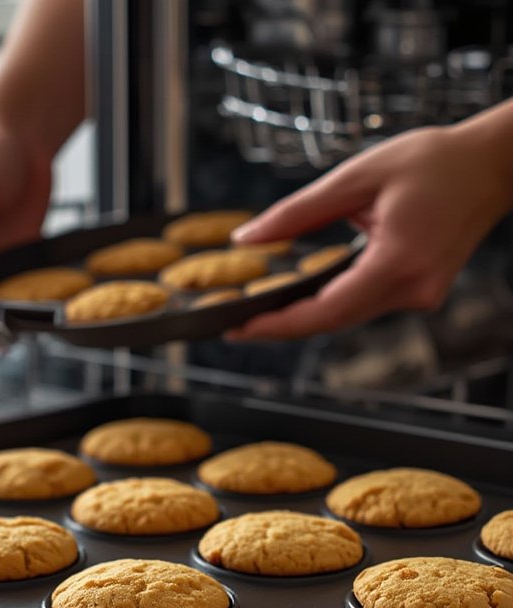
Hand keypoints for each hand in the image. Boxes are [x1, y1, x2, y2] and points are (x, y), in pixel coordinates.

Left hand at [226, 120, 512, 340]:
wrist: (492, 165)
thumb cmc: (433, 161)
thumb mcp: (356, 177)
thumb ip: (298, 212)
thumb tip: (248, 239)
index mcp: (396, 262)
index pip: (325, 310)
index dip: (279, 325)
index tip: (240, 329)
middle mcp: (411, 289)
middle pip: (333, 321)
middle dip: (283, 325)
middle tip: (236, 325)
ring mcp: (419, 296)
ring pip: (348, 317)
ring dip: (306, 316)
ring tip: (260, 311)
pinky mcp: (420, 292)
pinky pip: (365, 304)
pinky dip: (332, 302)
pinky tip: (303, 296)